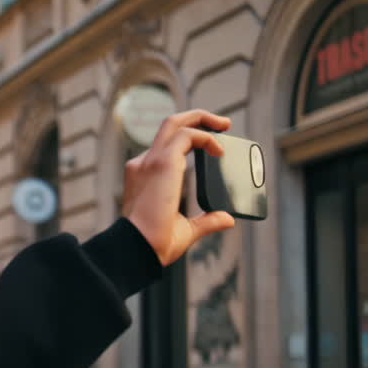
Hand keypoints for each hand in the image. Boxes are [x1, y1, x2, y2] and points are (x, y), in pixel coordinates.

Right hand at [121, 109, 236, 265]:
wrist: (140, 248)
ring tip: (225, 125)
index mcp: (144, 177)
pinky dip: (207, 137)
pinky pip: (188, 135)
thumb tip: (227, 219)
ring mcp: (151, 161)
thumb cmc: (155, 244)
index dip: (190, 140)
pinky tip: (220, 150)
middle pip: (169, 126)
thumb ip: (206, 221)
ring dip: (204, 119)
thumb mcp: (186, 229)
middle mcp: (144, 164)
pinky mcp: (163, 162)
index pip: (166, 147)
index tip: (212, 146)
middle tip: (223, 125)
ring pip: (176, 123)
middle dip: (197, 118)